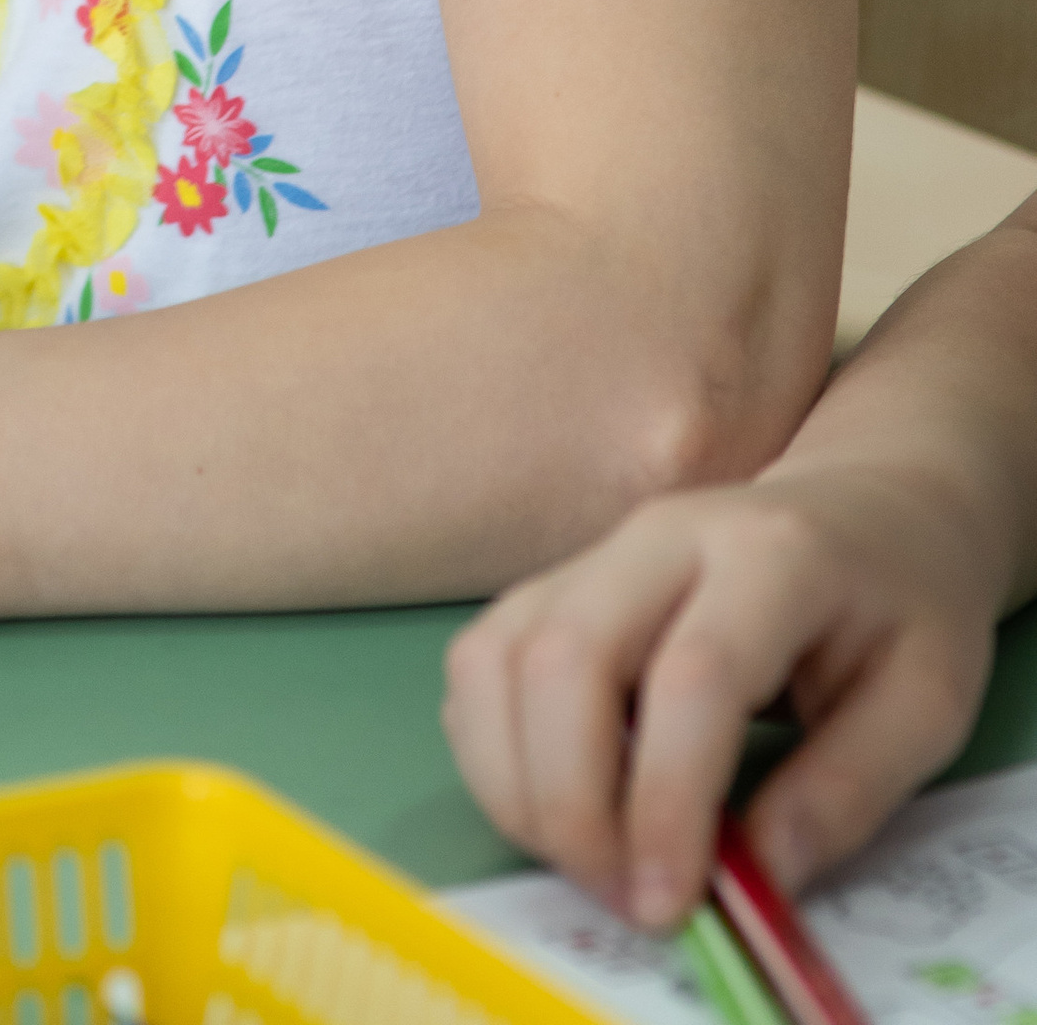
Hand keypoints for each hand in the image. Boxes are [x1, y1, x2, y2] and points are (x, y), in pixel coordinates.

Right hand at [443, 463, 1003, 924]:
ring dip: (518, 782)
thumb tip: (756, 880)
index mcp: (772, 556)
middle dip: (571, 802)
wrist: (867, 511)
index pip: (691, 675)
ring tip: (593, 863)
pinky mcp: (555, 582)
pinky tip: (556, 805)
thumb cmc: (900, 609)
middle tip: (628, 896)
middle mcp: (661, 535)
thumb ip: (846, 794)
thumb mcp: (927, 705)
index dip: (667, 800)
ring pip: (498, 656)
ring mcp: (595, 552)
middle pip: (566, 655)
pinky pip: (483, 663)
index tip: (673, 900)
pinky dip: (494, 751)